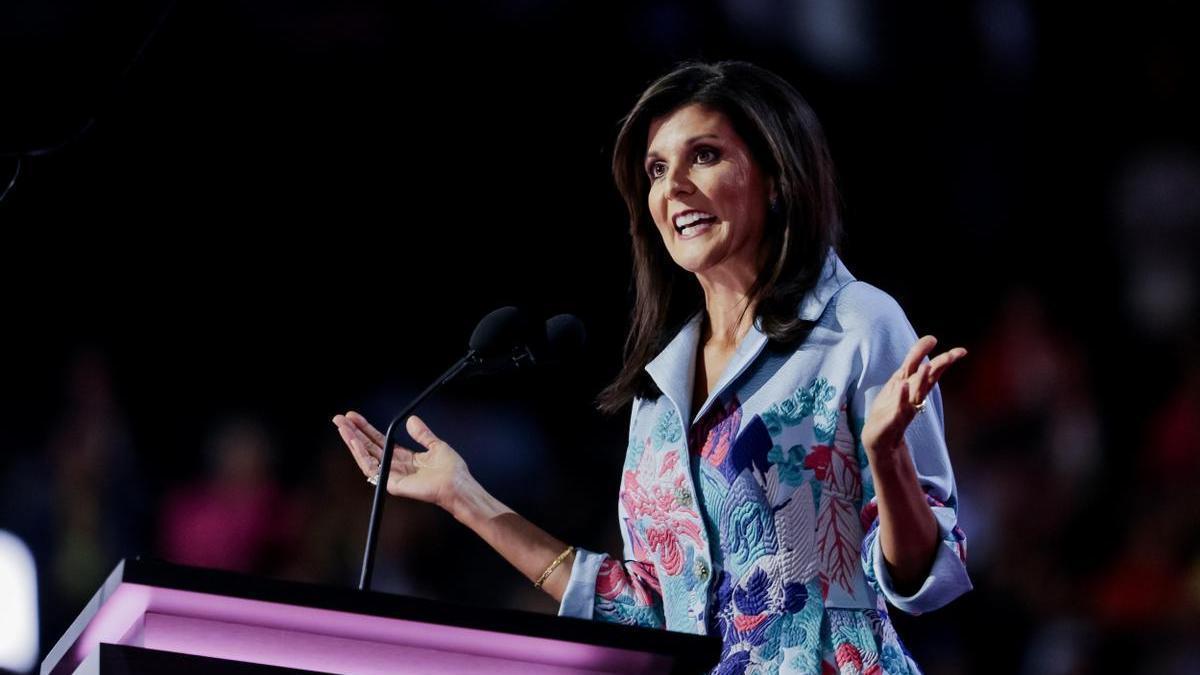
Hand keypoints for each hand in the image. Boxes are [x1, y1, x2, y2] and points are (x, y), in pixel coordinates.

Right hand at [332, 411, 469, 511]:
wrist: (457, 484)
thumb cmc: (452, 470)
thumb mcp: (436, 445)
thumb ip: (422, 434)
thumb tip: (411, 420)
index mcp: (404, 458)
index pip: (379, 441)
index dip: (366, 429)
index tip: (354, 417)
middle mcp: (395, 466)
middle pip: (369, 448)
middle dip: (353, 433)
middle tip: (340, 419)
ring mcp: (391, 476)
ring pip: (366, 457)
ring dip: (353, 442)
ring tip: (342, 427)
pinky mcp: (391, 484)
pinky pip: (372, 468)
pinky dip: (361, 454)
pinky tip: (355, 442)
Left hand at [860, 336, 966, 456]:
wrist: (879, 441)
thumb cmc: (890, 409)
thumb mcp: (899, 383)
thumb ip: (912, 366)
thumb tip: (928, 346)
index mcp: (914, 386)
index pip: (931, 370)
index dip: (943, 359)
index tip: (960, 350)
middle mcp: (913, 396)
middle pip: (929, 378)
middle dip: (940, 366)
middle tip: (955, 354)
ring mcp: (904, 408)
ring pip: (916, 392)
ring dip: (921, 380)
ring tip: (927, 366)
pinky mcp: (893, 420)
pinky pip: (898, 407)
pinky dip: (901, 397)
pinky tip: (903, 386)